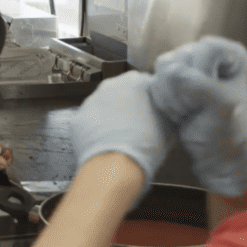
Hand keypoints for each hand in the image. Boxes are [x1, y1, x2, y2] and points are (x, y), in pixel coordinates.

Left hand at [70, 71, 174, 200]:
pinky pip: (90, 122)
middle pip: (121, 92)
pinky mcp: (77, 118)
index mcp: (135, 81)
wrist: (115, 165)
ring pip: (103, 106)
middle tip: (138, 126)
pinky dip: (96, 130)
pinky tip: (106, 144)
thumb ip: (165, 112)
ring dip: (111, 117)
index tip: (154, 112)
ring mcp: (90, 101)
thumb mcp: (169, 126)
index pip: (146, 83)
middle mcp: (109, 85)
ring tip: (121, 138)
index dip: (151, 100)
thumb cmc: (145, 146)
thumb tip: (165, 113)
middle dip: (128, 106)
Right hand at [148, 36, 246, 196]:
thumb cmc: (228, 133)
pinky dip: (164, 101)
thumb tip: (173, 74)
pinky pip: (155, 82)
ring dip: (173, 96)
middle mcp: (208, 55)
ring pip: (163, 68)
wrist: (217, 156)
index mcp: (231, 55)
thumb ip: (199, 86)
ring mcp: (187, 67)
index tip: (211, 95)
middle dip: (185, 88)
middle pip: (181, 57)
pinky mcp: (170, 81)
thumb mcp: (222, 107)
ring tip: (189, 111)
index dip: (203, 73)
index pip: (206, 48)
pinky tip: (179, 112)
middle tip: (198, 108)